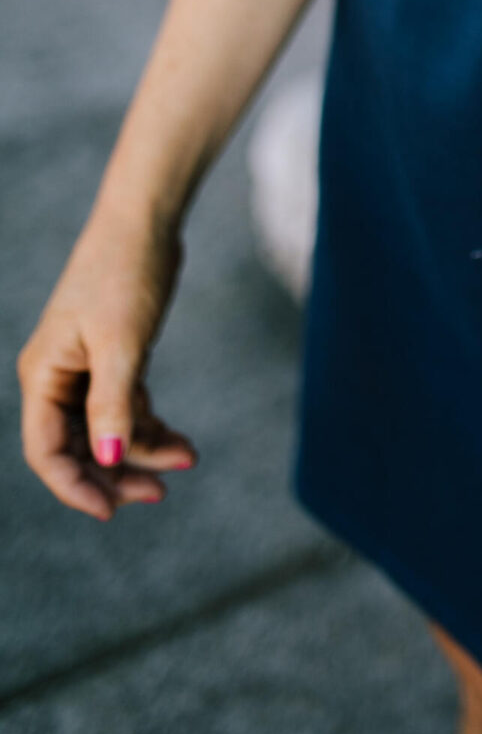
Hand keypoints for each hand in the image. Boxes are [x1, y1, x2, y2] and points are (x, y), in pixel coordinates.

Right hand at [18, 218, 195, 520]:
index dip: (73, 487)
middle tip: (157, 494)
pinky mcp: (115, 360)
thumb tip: (106, 461)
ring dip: (143, 452)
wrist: (147, 222)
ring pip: (107, 432)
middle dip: (114, 475)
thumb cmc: (124, 273)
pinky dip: (152, 428)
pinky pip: (128, 410)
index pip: (47, 451)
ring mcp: (87, 370)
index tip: (109, 511)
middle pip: (77, 448)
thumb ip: (113, 405)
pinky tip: (182, 445)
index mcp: (43, 376)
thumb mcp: (120, 343)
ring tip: (186, 461)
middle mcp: (58, 378)